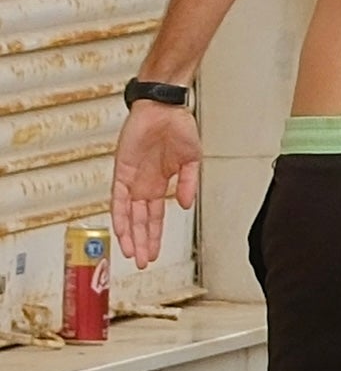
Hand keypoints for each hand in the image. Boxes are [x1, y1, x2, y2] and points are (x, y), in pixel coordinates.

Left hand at [109, 97, 198, 267]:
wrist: (164, 108)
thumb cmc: (178, 127)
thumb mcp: (192, 161)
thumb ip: (189, 184)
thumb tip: (186, 205)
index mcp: (160, 183)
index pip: (155, 217)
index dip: (155, 237)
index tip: (155, 254)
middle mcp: (143, 185)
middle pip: (141, 222)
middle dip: (142, 243)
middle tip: (142, 262)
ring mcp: (131, 179)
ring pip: (128, 215)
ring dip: (130, 235)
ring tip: (132, 254)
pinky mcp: (122, 170)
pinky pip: (117, 197)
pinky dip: (120, 214)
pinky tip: (123, 230)